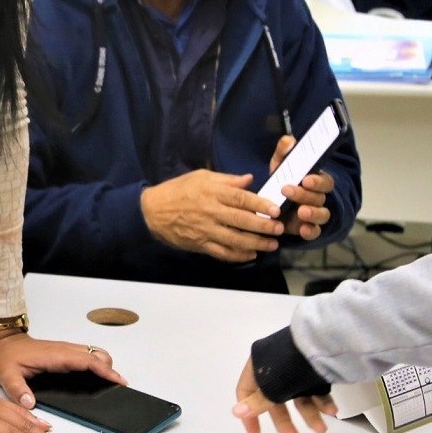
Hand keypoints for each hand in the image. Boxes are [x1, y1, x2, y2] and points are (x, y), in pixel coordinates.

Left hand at [0, 329, 124, 409]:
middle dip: (110, 369)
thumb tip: (29, 403)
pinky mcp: (63, 355)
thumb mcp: (5, 374)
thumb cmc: (4, 357)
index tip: (117, 380)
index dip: (104, 369)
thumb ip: (17, 389)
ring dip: (105, 366)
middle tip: (117, 386)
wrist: (0, 343)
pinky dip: (97, 365)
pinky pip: (86, 357)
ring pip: (93, 354)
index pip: (86, 360)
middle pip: (96, 355)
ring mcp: (64, 352)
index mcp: (54, 356)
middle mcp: (63, 351)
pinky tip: (98, 378)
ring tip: (112, 384)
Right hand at [141, 170, 283, 262]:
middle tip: (279, 230)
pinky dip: (237, 255)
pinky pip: (222, 252)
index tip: (275, 210)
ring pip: (235, 239)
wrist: (152, 211)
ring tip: (271, 245)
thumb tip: (249, 180)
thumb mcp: (200, 177)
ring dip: (256, 244)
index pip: (240, 198)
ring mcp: (206, 230)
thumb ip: (226, 179)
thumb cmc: (178, 190)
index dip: (260, 204)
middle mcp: (211, 212)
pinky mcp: (200, 244)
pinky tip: (251, 255)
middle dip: (263, 226)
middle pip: (242, 220)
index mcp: (212, 192)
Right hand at [230, 356, 337, 432]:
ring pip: (299, 398)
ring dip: (310, 415)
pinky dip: (322, 402)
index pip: (246, 393)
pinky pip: (315, 390)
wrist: (324, 343)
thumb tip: (236, 413)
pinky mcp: (315, 371)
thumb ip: (257, 402)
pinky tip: (332, 411)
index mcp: (258, 367)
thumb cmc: (290, 365)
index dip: (249, 415)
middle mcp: (276, 368)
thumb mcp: (271, 386)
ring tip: (322, 430)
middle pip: (274, 400)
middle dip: (285, 421)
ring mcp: (296, 369)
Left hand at [268, 136, 336, 240]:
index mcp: (315, 181)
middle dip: (305, 194)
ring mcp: (314, 214)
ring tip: (301, 212)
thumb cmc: (280, 181)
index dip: (318, 181)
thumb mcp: (279, 166)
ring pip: (322, 215)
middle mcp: (318, 198)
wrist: (270, 205)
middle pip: (320, 197)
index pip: (325, 181)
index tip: (306, 179)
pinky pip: (314, 232)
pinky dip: (310, 231)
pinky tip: (303, 230)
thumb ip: (284, 153)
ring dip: (313, 213)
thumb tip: (288, 140)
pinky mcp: (306, 228)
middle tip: (287, 190)